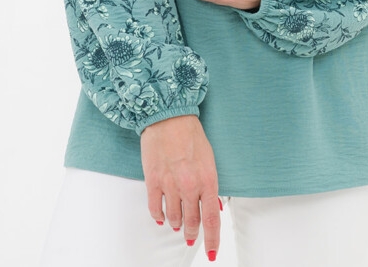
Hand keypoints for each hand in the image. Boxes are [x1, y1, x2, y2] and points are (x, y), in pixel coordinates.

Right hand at [141, 115, 219, 257]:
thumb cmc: (190, 134)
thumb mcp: (209, 159)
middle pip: (193, 222)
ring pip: (174, 218)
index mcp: (208, 179)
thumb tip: (215, 206)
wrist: (168, 116)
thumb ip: (211, 185)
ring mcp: (170, 185)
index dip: (212, 240)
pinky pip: (155, 209)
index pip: (212, 219)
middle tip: (191, 235)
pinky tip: (162, 217)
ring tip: (178, 224)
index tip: (212, 252)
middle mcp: (190, 186)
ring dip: (177, 224)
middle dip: (193, 232)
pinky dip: (159, 216)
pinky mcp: (153, 181)